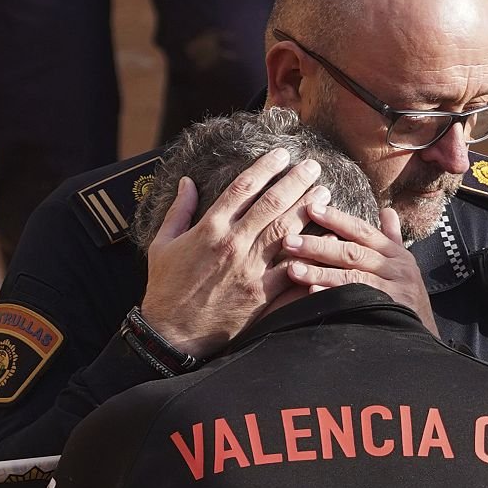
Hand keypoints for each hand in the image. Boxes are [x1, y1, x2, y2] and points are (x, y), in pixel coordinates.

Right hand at [141, 148, 330, 356]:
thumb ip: (178, 210)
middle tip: (313, 166)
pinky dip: (310, 254)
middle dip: (296, 181)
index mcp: (209, 227)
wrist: (172, 332)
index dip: (265, 167)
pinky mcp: (262, 293)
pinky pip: (292, 269)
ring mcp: (249, 268)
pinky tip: (325, 240)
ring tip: (324, 193)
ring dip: (307, 208)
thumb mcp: (162, 244)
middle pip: (271, 203)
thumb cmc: (165, 287)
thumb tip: (187, 181)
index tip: (281, 154)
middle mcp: (232, 243)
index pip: (243, 186)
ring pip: (285, 230)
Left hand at [282, 204, 439, 336]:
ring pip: (352, 277)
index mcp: (396, 253)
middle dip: (318, 246)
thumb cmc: (407, 298)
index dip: (337, 219)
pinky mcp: (390, 313)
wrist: (423, 337)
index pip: (362, 230)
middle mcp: (397, 268)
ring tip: (292, 269)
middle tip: (288, 241)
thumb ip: (391, 238)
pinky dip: (333, 297)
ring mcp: (394, 292)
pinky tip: (312, 294)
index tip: (311, 209)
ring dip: (320, 273)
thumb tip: (387, 210)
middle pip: (352, 252)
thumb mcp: (404, 265)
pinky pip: (357, 302)